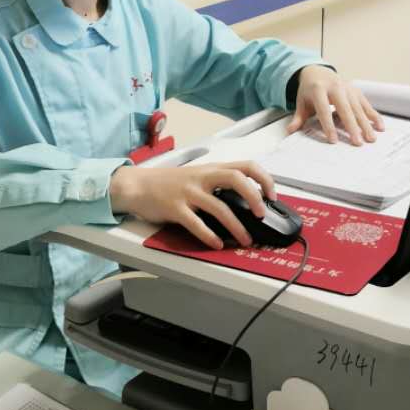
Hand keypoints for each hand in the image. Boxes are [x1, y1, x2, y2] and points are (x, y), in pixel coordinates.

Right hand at [109, 161, 276, 248]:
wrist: (138, 186)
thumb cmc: (169, 183)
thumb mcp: (197, 177)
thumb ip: (218, 184)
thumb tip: (247, 202)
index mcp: (211, 169)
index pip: (245, 166)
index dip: (264, 179)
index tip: (272, 195)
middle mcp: (202, 177)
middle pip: (236, 179)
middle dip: (254, 197)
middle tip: (261, 215)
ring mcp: (188, 192)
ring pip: (219, 207)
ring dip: (236, 226)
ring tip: (244, 240)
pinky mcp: (175, 207)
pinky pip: (196, 223)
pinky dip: (209, 235)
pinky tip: (217, 244)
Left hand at [286, 66, 384, 145]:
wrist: (318, 71)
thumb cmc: (309, 90)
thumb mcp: (301, 102)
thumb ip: (298, 117)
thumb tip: (290, 131)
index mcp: (319, 90)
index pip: (324, 110)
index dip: (329, 126)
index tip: (333, 140)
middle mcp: (336, 87)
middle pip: (345, 109)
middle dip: (352, 126)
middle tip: (357, 142)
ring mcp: (348, 88)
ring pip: (358, 108)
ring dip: (366, 124)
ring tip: (371, 139)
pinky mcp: (356, 91)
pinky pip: (366, 104)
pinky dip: (374, 115)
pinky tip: (380, 127)